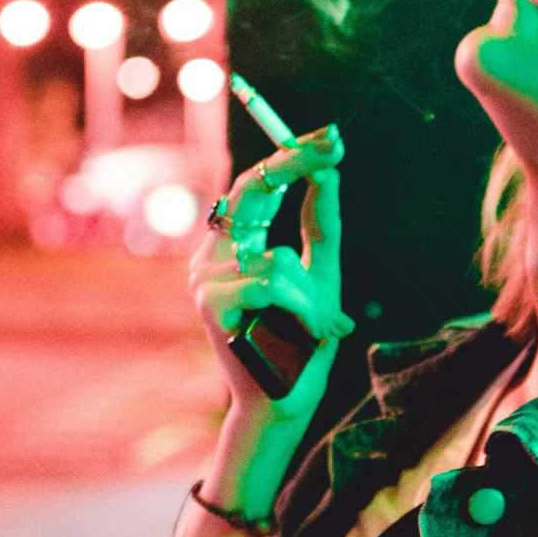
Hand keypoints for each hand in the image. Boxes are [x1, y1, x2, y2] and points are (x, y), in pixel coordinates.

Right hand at [188, 127, 353, 430]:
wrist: (284, 399)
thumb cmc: (300, 341)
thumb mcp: (320, 275)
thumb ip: (321, 227)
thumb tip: (329, 172)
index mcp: (235, 245)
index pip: (258, 186)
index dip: (290, 156)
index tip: (329, 137)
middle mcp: (213, 255)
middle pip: (252, 189)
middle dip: (295, 162)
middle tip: (332, 144)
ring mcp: (205, 278)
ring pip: (280, 257)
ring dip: (312, 295)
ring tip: (314, 326)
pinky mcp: (210, 304)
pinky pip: (272, 284)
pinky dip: (301, 309)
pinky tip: (299, 331)